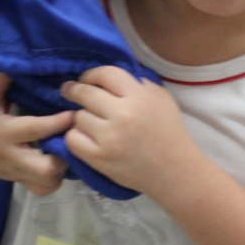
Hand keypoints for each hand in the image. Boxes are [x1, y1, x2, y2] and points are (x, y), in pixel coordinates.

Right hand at [0, 57, 73, 194]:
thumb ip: (7, 74)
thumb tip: (31, 56)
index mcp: (3, 131)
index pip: (37, 129)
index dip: (59, 122)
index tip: (74, 111)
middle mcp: (10, 155)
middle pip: (46, 169)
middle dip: (64, 155)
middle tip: (72, 138)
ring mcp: (13, 171)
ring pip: (47, 184)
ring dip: (62, 169)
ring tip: (66, 149)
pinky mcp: (15, 179)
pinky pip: (41, 189)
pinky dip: (53, 179)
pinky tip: (56, 160)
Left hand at [62, 67, 193, 198]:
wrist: (174, 170)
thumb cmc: (168, 131)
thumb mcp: (161, 98)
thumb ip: (137, 83)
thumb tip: (108, 76)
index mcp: (139, 97)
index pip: (105, 74)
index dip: (90, 74)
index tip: (85, 80)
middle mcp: (123, 115)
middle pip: (85, 93)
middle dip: (74, 91)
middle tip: (70, 92)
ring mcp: (110, 138)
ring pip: (78, 116)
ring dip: (81, 117)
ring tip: (89, 121)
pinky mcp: (100, 158)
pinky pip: (72, 139)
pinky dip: (76, 136)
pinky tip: (85, 136)